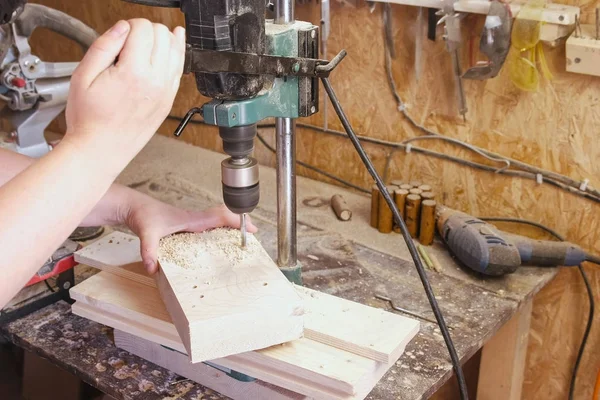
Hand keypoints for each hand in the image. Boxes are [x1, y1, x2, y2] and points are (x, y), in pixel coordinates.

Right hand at [64, 19, 184, 162]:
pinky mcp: (169, 100)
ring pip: (176, 49)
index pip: (143, 29)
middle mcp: (155, 81)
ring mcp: (166, 92)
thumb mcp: (83, 76)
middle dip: (147, 30)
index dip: (130, 25)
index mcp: (133, 73)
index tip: (120, 34)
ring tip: (149, 40)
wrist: (100, 150)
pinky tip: (173, 45)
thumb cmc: (89, 119)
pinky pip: (180, 69)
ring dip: (163, 39)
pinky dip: (176, 54)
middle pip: (163, 35)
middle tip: (130, 40)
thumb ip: (104, 46)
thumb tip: (121, 27)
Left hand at [123, 196, 257, 273]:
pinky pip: (209, 226)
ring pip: (218, 220)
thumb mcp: (146, 233)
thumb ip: (149, 250)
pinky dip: (219, 230)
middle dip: (240, 223)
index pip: (221, 216)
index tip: (251, 228)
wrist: (134, 208)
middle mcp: (195, 219)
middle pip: (224, 217)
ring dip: (231, 226)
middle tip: (253, 234)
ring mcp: (192, 222)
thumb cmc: (143, 215)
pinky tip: (219, 242)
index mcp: (192, 219)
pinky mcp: (187, 226)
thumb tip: (153, 267)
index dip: (237, 221)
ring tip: (242, 239)